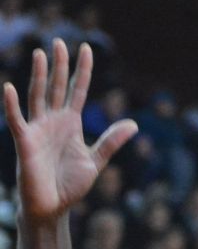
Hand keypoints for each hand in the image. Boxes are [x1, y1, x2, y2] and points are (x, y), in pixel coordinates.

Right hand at [2, 39, 137, 222]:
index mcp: (71, 124)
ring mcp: (38, 129)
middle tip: (59, 41)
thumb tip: (134, 124)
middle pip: (57, 87)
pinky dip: (12, 105)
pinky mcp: (25, 142)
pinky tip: (9, 87)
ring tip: (40, 54)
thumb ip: (111, 142)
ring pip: (38, 96)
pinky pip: (17, 120)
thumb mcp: (96, 161)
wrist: (53, 207)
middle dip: (59, 65)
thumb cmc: (71, 185)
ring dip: (38, 76)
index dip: (82, 71)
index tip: (86, 49)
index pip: (77, 91)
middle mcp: (53, 122)